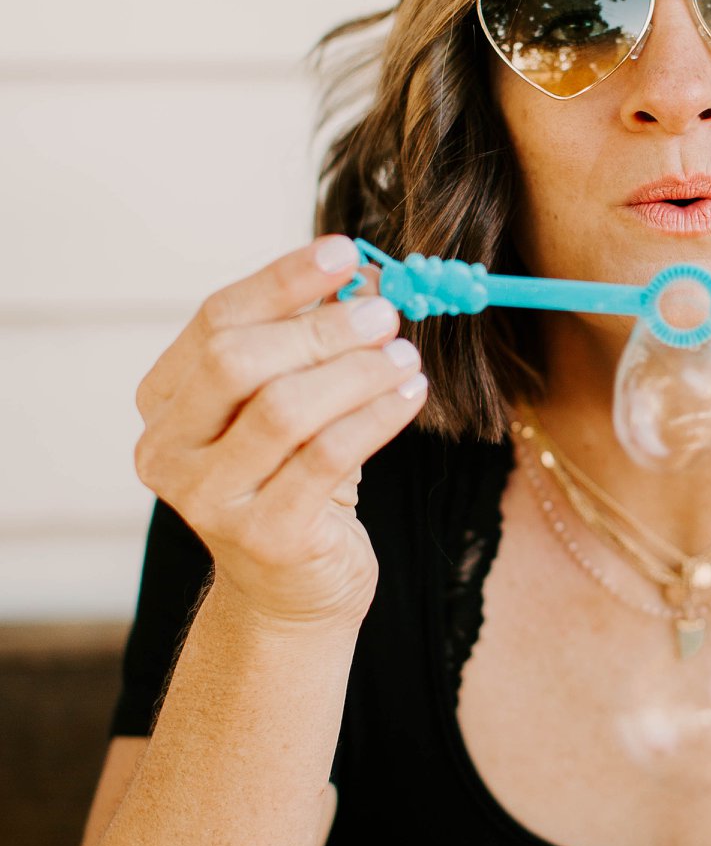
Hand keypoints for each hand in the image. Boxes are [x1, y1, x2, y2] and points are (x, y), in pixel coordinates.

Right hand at [133, 235, 427, 629]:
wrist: (293, 594)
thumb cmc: (294, 483)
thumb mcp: (289, 407)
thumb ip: (308, 347)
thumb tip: (368, 277)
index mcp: (164, 404)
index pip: (216, 321)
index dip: (283, 281)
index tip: (345, 251)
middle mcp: (169, 452)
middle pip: (237, 362)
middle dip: (318, 329)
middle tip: (384, 312)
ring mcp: (210, 500)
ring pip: (283, 411)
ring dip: (354, 372)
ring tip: (405, 355)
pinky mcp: (264, 538)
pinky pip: (327, 460)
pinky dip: (375, 418)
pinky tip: (411, 396)